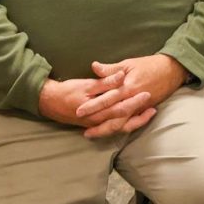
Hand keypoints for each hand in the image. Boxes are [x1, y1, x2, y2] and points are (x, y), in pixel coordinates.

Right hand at [37, 73, 153, 137]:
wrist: (50, 101)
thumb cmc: (68, 91)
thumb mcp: (87, 84)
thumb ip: (105, 81)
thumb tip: (121, 76)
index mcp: (97, 111)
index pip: (120, 108)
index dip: (135, 101)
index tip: (148, 93)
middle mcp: (98, 121)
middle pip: (123, 120)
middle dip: (139, 114)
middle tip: (154, 106)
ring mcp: (97, 124)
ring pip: (120, 127)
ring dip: (135, 121)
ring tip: (150, 113)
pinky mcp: (95, 124)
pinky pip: (114, 127)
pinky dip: (126, 123)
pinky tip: (136, 117)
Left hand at [77, 54, 188, 138]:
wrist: (172, 70)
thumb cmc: (150, 65)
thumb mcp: (129, 63)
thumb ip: (111, 69)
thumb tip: (94, 67)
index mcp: (128, 86)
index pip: (107, 98)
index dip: (93, 105)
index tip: (79, 110)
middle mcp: (133, 99)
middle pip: (113, 116)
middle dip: (98, 123)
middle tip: (83, 129)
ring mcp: (140, 107)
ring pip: (122, 123)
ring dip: (106, 130)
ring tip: (92, 134)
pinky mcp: (144, 110)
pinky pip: (131, 123)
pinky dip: (120, 129)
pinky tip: (109, 131)